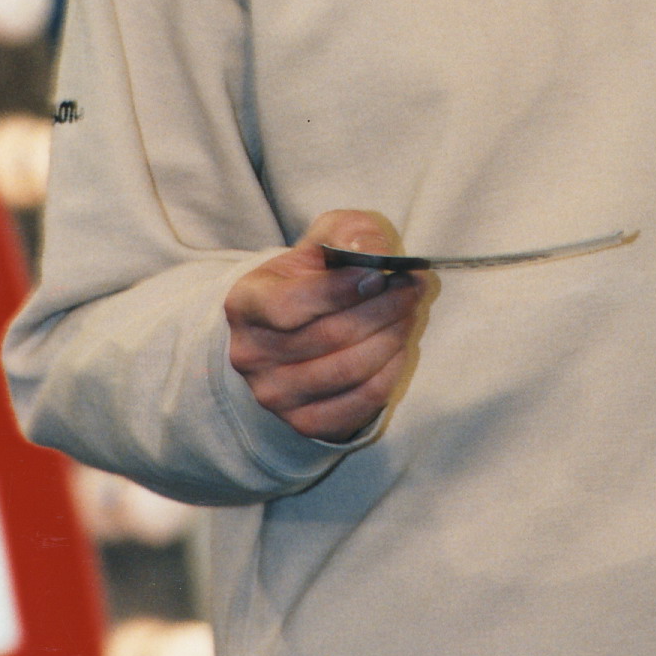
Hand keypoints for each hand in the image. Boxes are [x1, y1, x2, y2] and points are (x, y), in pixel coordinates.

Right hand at [225, 209, 426, 443]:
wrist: (292, 329)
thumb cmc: (311, 277)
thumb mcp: (323, 239)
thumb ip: (347, 233)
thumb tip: (372, 252)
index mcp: (245, 304)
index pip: (289, 305)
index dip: (340, 290)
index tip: (379, 274)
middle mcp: (251, 355)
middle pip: (330, 336)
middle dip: (383, 308)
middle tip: (410, 289)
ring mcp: (275, 395)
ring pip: (350, 369)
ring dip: (392, 336)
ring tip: (407, 313)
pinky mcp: (305, 422)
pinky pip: (362, 400)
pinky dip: (390, 372)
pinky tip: (398, 347)